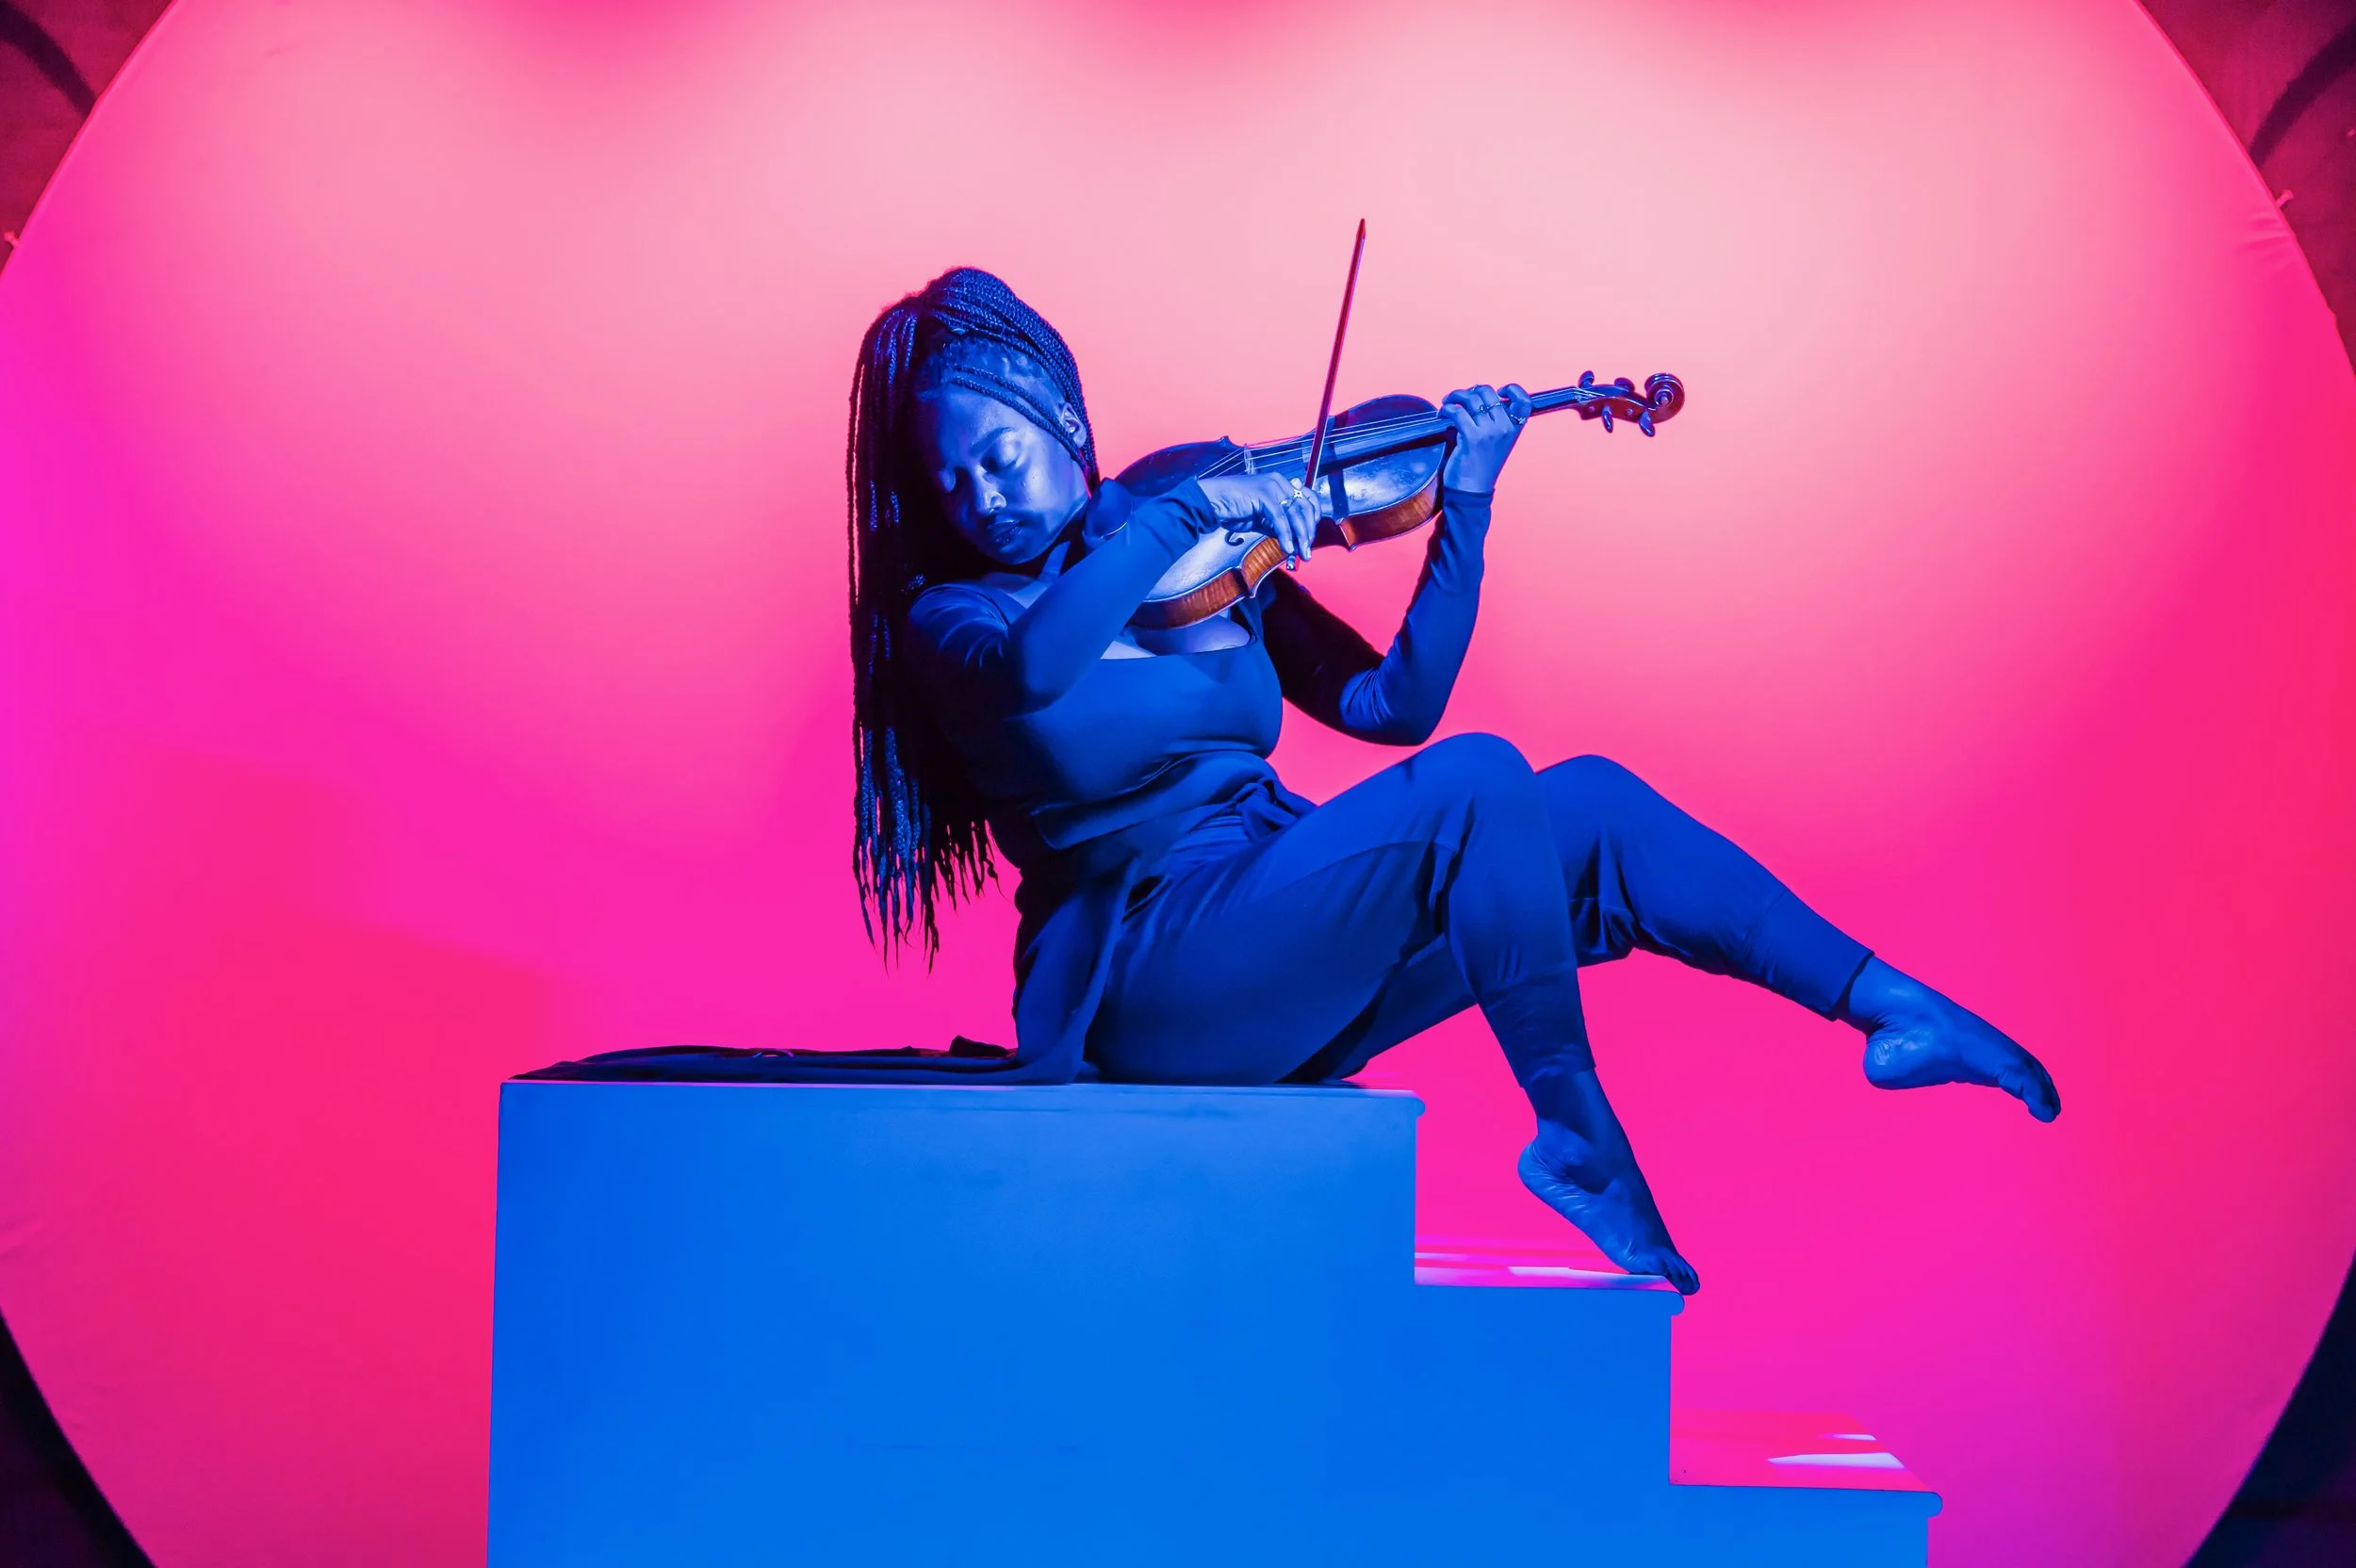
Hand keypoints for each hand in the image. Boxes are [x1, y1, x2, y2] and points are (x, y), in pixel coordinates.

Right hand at [1195, 473, 1320, 567]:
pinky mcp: (1264, 494)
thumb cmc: (1234, 509)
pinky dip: (1285, 535)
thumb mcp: (1262, 518)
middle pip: (1305, 506)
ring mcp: (1272, 486)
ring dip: (1301, 536)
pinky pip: (1280, 518)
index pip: (1308, 497)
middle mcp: (1279, 482)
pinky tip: (1287, 548)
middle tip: (1307, 551)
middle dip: (1308, 531)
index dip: (1313, 517)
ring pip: (1295, 513)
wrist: (1212, 502)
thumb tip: (1294, 538)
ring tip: (1302, 553)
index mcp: (1281, 483)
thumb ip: (1278, 524)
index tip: (1311, 535)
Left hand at [1439, 383, 1531, 492]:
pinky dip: (1446, 409)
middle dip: (1470, 391)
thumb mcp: (1497, 442)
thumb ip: (1495, 421)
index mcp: (1515, 428)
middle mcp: (1505, 427)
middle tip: (1459, 398)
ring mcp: (1489, 432)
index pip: (1523, 400)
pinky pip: (1456, 411)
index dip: (1512, 389)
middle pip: (1488, 392)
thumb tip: (1477, 397)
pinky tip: (1442, 414)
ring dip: (1454, 397)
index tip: (1497, 391)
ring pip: (1470, 399)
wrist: (1473, 490)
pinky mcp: (1472, 437)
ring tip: (1447, 403)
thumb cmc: (1481, 465)